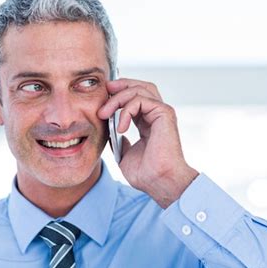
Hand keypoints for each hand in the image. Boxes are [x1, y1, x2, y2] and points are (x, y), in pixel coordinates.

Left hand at [98, 78, 198, 207]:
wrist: (159, 181)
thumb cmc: (147, 174)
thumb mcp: (124, 154)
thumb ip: (118, 140)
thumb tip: (109, 131)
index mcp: (149, 122)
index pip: (135, 98)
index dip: (119, 94)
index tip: (102, 101)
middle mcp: (157, 114)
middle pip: (140, 86)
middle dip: (120, 85)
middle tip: (104, 92)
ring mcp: (162, 112)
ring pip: (139, 89)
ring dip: (118, 98)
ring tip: (104, 114)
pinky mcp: (164, 113)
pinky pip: (141, 100)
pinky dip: (126, 110)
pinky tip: (121, 127)